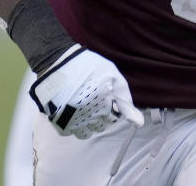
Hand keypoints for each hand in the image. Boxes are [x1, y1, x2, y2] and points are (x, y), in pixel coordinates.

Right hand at [29, 45, 143, 138]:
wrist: (56, 61)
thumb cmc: (87, 66)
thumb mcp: (113, 76)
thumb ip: (125, 100)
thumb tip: (139, 122)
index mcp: (103, 103)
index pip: (114, 119)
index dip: (112, 108)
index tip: (107, 100)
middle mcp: (87, 115)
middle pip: (101, 126)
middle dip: (101, 115)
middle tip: (94, 100)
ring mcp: (71, 119)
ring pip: (86, 133)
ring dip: (88, 123)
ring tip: (84, 106)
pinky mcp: (57, 121)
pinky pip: (69, 132)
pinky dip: (73, 125)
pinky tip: (72, 110)